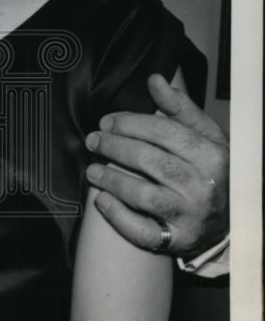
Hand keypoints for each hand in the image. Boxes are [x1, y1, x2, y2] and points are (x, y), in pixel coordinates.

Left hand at [84, 74, 227, 258]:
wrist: (228, 221)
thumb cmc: (210, 171)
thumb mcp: (205, 137)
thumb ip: (180, 109)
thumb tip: (155, 80)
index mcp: (212, 155)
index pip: (165, 132)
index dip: (131, 124)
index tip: (107, 121)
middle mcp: (203, 185)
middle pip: (150, 160)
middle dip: (115, 147)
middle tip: (94, 141)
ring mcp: (190, 215)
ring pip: (143, 194)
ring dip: (111, 179)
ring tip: (92, 170)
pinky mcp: (177, 240)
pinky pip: (142, 231)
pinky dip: (118, 216)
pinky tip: (102, 201)